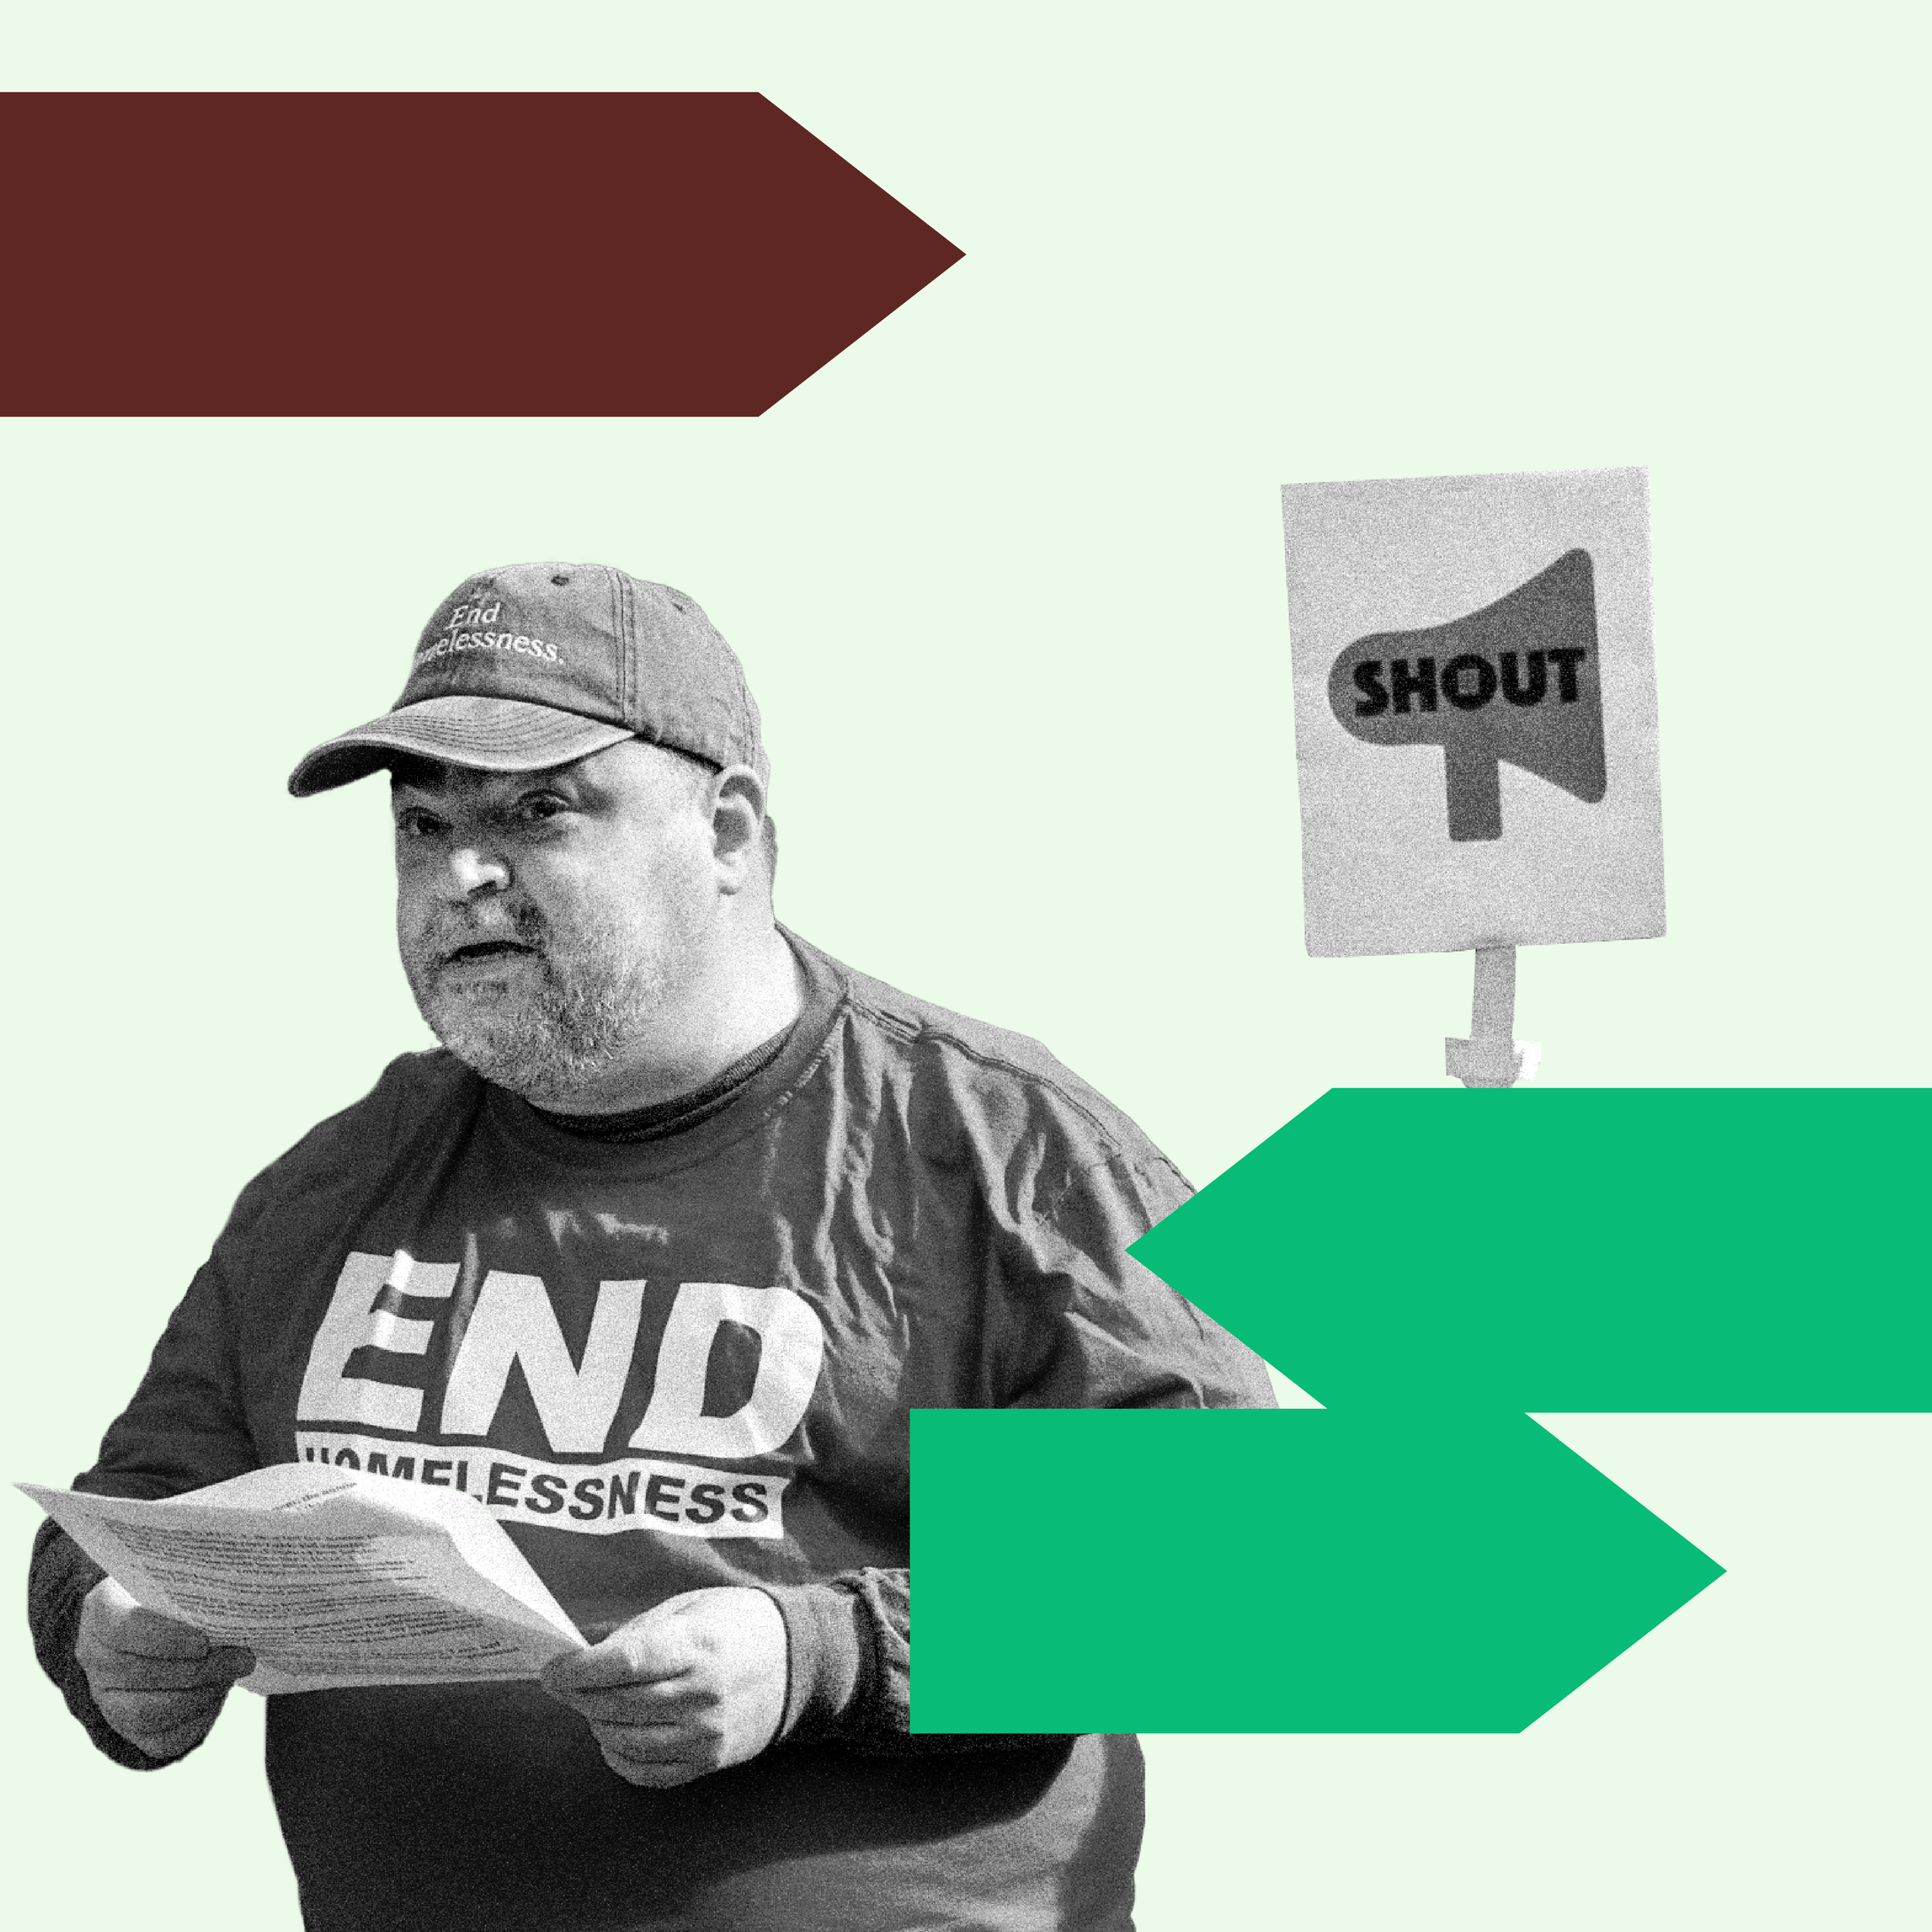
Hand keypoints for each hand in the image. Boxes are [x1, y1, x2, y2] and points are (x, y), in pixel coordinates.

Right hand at [75, 1577, 255, 1760]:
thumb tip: (238, 1591)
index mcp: (102, 1611)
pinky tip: (218, 1693)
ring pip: (148, 1713)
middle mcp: (95, 1657)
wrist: (146, 1625)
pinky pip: (160, 1738)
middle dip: (200, 1669)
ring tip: (234, 1672)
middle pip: (142, 1674)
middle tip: (243, 1657)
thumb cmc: (167, 1594)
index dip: (165, 1639)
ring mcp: (106, 1698)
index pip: (124, 1628)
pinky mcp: (127, 1727)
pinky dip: (196, 1718)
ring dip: (200, 1695)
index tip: (204, 1641)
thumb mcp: (173, 1578)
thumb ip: (193, 1584)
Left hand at [540, 1585, 787, 1788]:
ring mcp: (707, 1733)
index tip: (552, 1669)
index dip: (580, 1670)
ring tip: (592, 1705)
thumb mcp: (690, 1608)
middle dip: (580, 1695)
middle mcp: (702, 1693)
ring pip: (626, 1740)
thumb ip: (638, 1633)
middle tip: (565, 1683)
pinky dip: (618, 1758)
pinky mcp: (709, 1761)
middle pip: (618, 1704)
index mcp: (697, 1645)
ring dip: (596, 1724)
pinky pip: (647, 1772)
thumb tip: (584, 1660)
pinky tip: (612, 1736)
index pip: (625, 1664)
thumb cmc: (736, 1623)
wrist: (798, 1660)